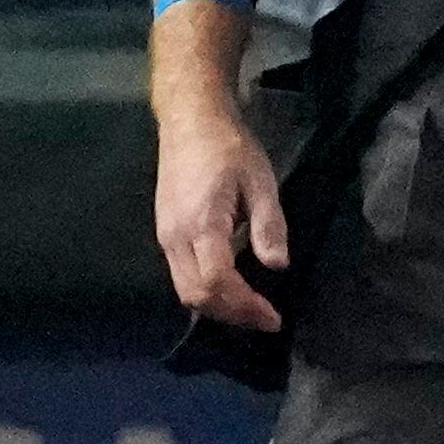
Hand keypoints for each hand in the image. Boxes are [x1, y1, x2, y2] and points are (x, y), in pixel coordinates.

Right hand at [155, 100, 287, 331]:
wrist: (190, 123)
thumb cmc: (230, 147)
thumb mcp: (260, 180)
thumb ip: (268, 224)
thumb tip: (279, 265)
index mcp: (201, 225)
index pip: (217, 281)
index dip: (245, 305)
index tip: (273, 317)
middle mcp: (175, 239)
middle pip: (196, 295)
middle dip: (231, 315)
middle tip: (265, 320)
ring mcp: (165, 238)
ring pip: (185, 290)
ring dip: (217, 307)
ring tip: (251, 310)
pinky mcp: (165, 234)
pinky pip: (181, 276)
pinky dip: (205, 292)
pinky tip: (230, 289)